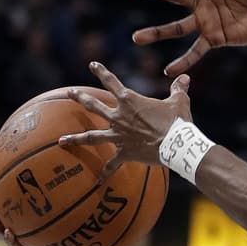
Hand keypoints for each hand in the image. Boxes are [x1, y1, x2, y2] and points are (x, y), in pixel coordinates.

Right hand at [0, 198, 94, 245]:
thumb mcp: (78, 231)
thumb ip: (82, 214)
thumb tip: (97, 191)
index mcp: (30, 229)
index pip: (15, 207)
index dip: (6, 190)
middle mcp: (22, 237)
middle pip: (1, 215)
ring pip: (1, 230)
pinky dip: (12, 241)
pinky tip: (8, 232)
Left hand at [60, 62, 192, 177]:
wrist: (177, 145)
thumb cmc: (178, 121)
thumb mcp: (179, 102)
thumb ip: (178, 89)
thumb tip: (185, 77)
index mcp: (130, 100)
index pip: (112, 82)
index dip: (101, 72)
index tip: (92, 65)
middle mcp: (119, 116)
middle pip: (94, 105)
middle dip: (80, 98)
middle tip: (69, 93)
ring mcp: (119, 135)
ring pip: (92, 136)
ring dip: (76, 138)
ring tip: (62, 140)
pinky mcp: (124, 152)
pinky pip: (112, 164)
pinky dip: (106, 171)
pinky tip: (98, 180)